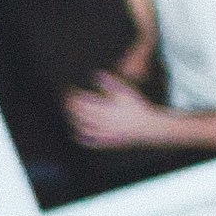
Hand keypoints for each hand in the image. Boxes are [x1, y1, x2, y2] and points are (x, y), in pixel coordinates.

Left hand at [64, 74, 183, 147]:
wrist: (150, 127)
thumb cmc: (138, 107)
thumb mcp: (125, 92)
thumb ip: (110, 82)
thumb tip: (96, 74)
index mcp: (107, 109)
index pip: (83, 101)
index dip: (74, 96)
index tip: (69, 91)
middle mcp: (104, 122)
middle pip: (81, 114)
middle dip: (71, 107)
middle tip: (65, 101)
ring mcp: (105, 134)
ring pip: (83, 128)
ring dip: (73, 121)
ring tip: (69, 114)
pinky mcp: (108, 142)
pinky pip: (91, 142)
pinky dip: (81, 138)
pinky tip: (75, 133)